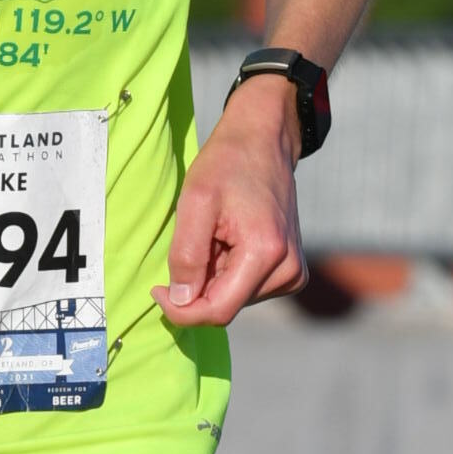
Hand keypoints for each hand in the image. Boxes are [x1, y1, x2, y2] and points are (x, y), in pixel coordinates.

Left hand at [155, 89, 305, 328]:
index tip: (158, 289)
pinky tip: (229, 242)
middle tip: (194, 241)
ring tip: (216, 236)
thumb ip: (186, 256)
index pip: (218, 311)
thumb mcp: (194, 202)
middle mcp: (288, 270)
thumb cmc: (228, 164)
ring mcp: (294, 272)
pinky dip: (228, 273)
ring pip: (234, 300)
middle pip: (225, 307)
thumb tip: (182, 301)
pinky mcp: (292, 271)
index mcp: (266, 253)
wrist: (264, 141)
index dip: (181, 310)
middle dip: (198, 286)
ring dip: (213, 277)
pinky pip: (247, 289)